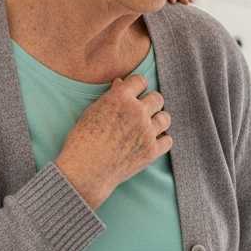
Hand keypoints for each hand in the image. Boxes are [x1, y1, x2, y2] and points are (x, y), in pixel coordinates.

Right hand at [54, 75, 171, 208]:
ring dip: (158, 120)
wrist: (85, 170)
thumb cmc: (82, 139)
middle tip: (142, 111)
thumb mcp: (92, 111)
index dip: (138, 86)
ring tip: (148, 126)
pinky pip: (168, 140)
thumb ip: (110, 96)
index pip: (140, 81)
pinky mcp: (152, 151)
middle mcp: (137, 112)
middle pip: (157, 98)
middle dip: (150, 102)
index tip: (136, 92)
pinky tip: (151, 141)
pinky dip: (161, 140)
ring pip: (165, 118)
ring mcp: (147, 132)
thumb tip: (120, 83)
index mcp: (120, 98)